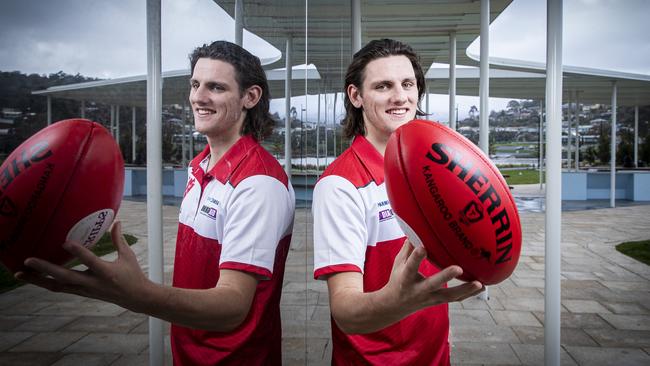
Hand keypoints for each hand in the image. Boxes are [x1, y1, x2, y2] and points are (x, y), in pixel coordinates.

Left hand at [15, 221, 150, 311]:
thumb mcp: (128, 256)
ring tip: (19, 273)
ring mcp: (84, 290)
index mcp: (107, 272)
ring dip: (37, 280)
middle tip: (28, 260)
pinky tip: (31, 279)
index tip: (64, 243)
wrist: (134, 298)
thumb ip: (118, 239)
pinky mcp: (80, 293)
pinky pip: (59, 288)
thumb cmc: (132, 274)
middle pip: (65, 277)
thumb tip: (116, 221)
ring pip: (57, 286)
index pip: (90, 262)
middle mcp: (93, 283)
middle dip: (45, 269)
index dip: (78, 252)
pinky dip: (44, 283)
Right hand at [385, 240, 483, 313]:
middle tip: (458, 268)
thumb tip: (416, 227)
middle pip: (433, 284)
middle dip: (445, 277)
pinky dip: (469, 294)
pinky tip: (480, 286)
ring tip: (479, 283)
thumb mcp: (398, 263)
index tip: (423, 247)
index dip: (416, 257)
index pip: (411, 266)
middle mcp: (418, 289)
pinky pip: (455, 299)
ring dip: (465, 290)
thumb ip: (408, 248)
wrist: (396, 305)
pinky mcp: (438, 301)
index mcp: (406, 278)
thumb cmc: (397, 279)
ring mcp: (430, 297)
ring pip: (449, 296)